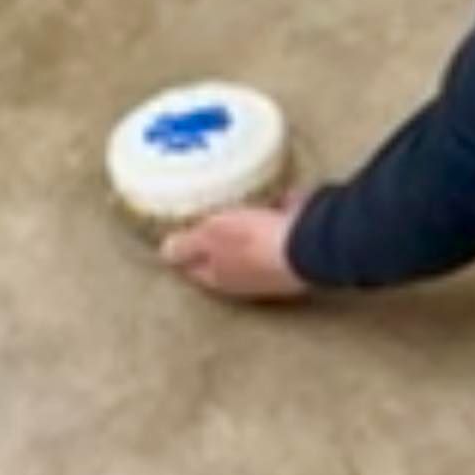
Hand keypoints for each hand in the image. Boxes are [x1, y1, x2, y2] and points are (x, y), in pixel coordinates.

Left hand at [160, 200, 308, 300]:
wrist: (308, 244)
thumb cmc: (253, 242)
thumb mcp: (210, 237)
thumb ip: (187, 246)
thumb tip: (166, 253)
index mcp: (220, 278)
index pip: (194, 269)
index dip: (185, 253)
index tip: (178, 236)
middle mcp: (246, 278)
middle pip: (224, 259)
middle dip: (217, 242)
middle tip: (210, 217)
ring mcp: (272, 266)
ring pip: (252, 246)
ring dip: (246, 228)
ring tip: (240, 203)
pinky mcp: (295, 249)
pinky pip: (278, 228)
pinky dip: (273, 214)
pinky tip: (273, 196)